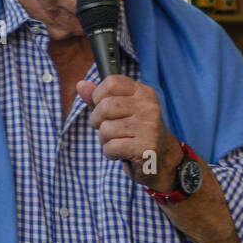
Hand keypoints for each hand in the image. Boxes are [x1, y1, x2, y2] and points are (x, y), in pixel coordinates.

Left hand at [77, 76, 180, 191]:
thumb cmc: (135, 132)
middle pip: (105, 106)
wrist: (160, 159)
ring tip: (118, 141)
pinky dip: (110, 153)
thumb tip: (81, 85)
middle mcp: (148, 107)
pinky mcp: (147, 148)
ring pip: (106, 129)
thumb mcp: (119, 111)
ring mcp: (150, 127)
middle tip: (108, 129)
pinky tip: (121, 153)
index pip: (112, 82)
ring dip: (105, 140)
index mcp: (143, 92)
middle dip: (97, 121)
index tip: (103, 108)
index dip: (99, 96)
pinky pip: (112, 147)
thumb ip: (100, 98)